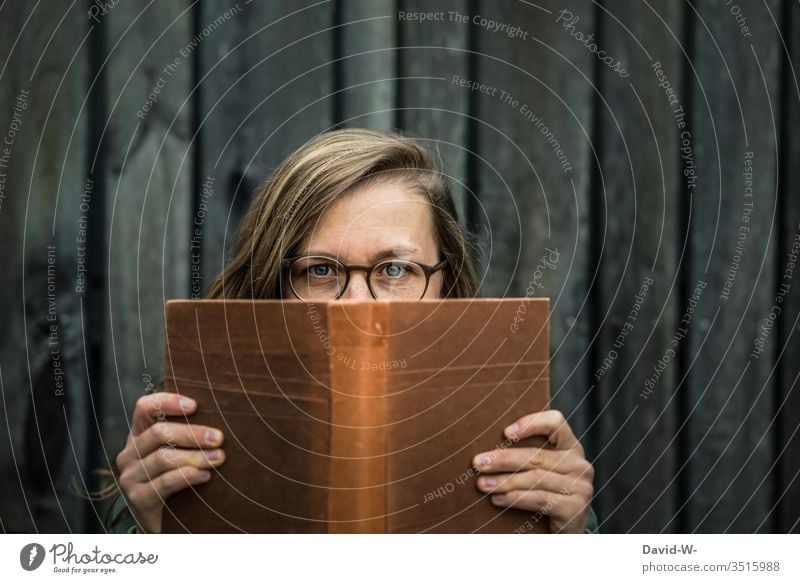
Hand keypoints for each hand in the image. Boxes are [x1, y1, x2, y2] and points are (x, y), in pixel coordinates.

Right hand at [115, 393, 225, 532]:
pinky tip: (206, 476)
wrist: (165, 522)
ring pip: (163, 458)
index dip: (168, 402)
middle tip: (218, 438)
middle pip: (158, 433)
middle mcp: (130, 453)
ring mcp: (130, 477)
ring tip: (219, 458)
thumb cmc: (179, 478)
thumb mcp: (179, 452)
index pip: (145, 408)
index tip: (195, 406)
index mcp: (139, 435)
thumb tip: (219, 415)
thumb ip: (188, 435)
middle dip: (192, 433)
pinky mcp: (137, 499)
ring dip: (195, 456)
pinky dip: (188, 476)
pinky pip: (165, 482)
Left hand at [472, 409, 593, 532]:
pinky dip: (515, 498)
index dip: (530, 423)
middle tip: (478, 463)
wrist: (569, 530)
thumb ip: (528, 455)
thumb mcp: (543, 470)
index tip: (505, 433)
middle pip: (537, 456)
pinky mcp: (575, 508)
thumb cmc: (548, 493)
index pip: (555, 422)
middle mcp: (579, 464)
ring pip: (535, 478)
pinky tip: (498, 499)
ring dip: (504, 481)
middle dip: (503, 459)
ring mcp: (580, 487)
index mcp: (570, 447)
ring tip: (482, 484)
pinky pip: (540, 499)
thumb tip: (487, 449)